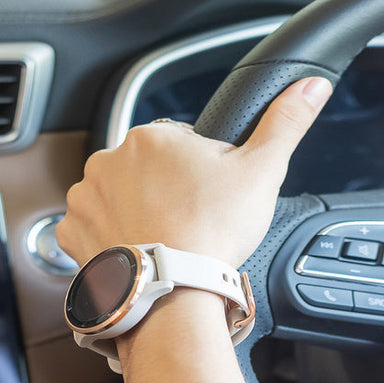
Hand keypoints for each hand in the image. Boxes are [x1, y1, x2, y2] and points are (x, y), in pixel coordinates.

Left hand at [57, 77, 332, 267]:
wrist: (171, 292)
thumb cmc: (212, 233)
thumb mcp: (262, 171)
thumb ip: (285, 124)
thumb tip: (310, 88)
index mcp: (152, 137)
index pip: (182, 145)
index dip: (203, 173)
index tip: (212, 200)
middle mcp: (109, 160)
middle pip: (148, 173)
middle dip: (168, 193)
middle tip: (193, 223)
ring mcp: (87, 198)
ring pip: (120, 200)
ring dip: (138, 215)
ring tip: (166, 242)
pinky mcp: (73, 234)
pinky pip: (93, 231)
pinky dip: (114, 242)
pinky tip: (140, 253)